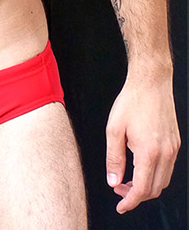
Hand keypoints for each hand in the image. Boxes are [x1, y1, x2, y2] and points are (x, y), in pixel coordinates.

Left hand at [105, 74, 180, 212]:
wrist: (151, 82)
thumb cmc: (131, 102)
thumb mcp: (114, 129)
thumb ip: (114, 158)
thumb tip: (114, 181)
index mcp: (149, 152)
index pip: (142, 189)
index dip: (130, 201)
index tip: (120, 206)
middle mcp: (166, 154)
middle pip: (154, 189)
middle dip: (136, 195)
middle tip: (119, 190)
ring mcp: (173, 149)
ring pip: (163, 181)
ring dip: (146, 186)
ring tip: (127, 180)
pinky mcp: (175, 143)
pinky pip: (167, 169)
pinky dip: (154, 175)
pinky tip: (140, 167)